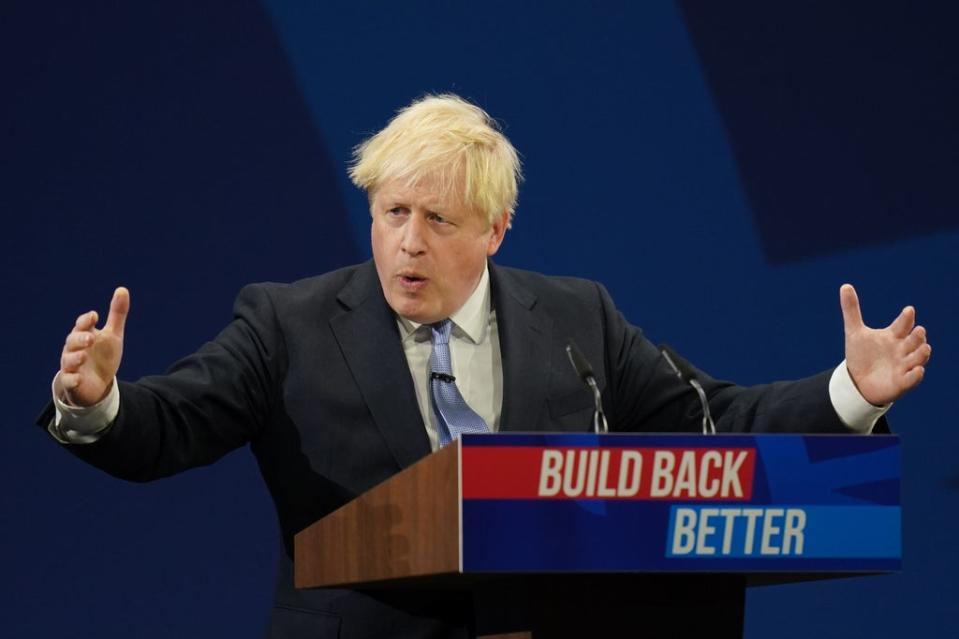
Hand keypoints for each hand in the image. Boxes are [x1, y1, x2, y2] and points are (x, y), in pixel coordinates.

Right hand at [59, 287, 129, 405]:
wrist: (98, 383)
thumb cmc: (103, 355)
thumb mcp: (113, 335)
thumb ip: (117, 314)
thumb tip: (122, 289)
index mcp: (84, 335)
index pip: (82, 325)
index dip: (86, 320)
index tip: (94, 316)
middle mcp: (74, 349)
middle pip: (73, 341)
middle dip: (80, 338)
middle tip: (90, 338)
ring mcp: (72, 366)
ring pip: (68, 360)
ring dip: (75, 358)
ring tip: (84, 355)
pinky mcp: (72, 382)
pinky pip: (68, 381)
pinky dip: (72, 379)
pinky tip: (78, 379)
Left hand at [840, 284, 929, 405]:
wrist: (857, 381)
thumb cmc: (861, 354)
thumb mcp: (854, 332)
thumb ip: (852, 310)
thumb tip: (845, 285)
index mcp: (894, 336)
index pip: (903, 324)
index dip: (906, 318)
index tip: (908, 310)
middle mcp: (902, 349)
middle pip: (915, 340)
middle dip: (918, 336)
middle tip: (918, 331)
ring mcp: (904, 365)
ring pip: (919, 357)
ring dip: (922, 353)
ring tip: (924, 347)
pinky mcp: (902, 382)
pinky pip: (913, 378)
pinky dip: (916, 375)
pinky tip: (917, 370)